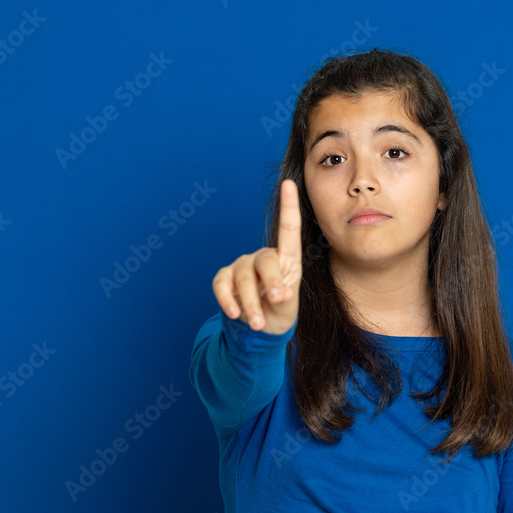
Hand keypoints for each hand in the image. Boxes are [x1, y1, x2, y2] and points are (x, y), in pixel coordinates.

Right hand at [211, 179, 301, 334]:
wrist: (261, 329)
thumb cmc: (279, 310)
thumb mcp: (289, 304)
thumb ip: (285, 297)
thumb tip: (279, 295)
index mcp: (286, 259)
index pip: (288, 229)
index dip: (288, 206)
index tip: (289, 184)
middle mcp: (264, 257)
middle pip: (265, 261)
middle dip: (272, 282)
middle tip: (278, 302)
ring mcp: (242, 266)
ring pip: (243, 278)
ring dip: (251, 302)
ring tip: (258, 323)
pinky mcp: (225, 279)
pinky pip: (222, 285)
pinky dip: (228, 301)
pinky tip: (237, 315)